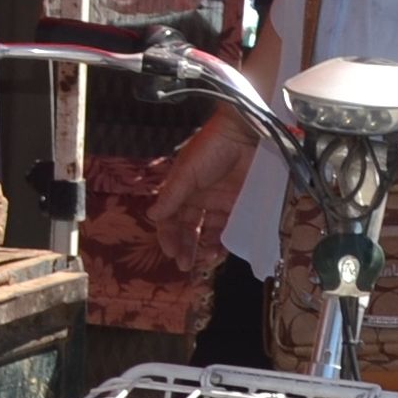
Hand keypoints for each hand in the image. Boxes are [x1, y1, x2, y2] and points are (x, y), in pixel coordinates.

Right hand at [143, 109, 253, 273]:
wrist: (246, 133)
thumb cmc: (212, 147)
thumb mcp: (187, 172)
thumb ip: (172, 196)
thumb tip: (152, 216)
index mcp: (182, 189)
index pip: (170, 218)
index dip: (168, 235)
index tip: (171, 252)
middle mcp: (199, 198)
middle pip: (188, 228)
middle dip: (184, 246)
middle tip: (184, 264)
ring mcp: (219, 202)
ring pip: (208, 231)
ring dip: (204, 247)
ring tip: (204, 260)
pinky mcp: (239, 204)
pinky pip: (228, 228)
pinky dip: (223, 242)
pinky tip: (220, 251)